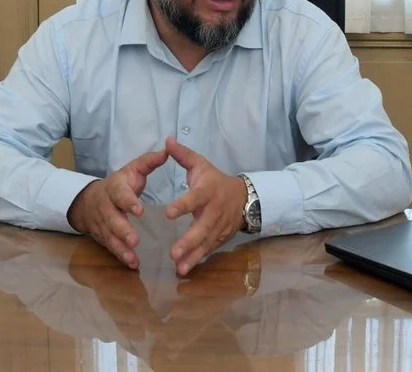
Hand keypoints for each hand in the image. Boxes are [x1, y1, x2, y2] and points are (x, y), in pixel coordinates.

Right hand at [67, 149, 168, 268]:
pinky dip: (120, 256)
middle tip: (135, 240)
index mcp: (115, 188)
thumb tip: (168, 150)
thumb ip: (149, 162)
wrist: (87, 200)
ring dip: (121, 248)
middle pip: (111, 219)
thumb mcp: (131, 170)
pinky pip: (110, 247)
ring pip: (109, 236)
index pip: (120, 194)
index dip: (128, 202)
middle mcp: (106, 206)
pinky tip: (132, 264)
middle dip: (122, 230)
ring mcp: (102, 223)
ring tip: (133, 258)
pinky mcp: (102, 237)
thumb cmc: (119, 184)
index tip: (140, 210)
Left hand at [164, 136, 247, 275]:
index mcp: (207, 192)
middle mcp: (214, 211)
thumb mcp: (201, 164)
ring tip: (179, 268)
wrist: (244, 197)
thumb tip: (167, 140)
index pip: (194, 199)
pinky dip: (197, 261)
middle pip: (202, 228)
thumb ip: (183, 155)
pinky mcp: (219, 238)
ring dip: (192, 256)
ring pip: (205, 244)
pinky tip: (184, 270)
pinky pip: (208, 251)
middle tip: (173, 253)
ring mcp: (218, 227)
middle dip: (188, 241)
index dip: (183, 205)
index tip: (168, 213)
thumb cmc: (215, 180)